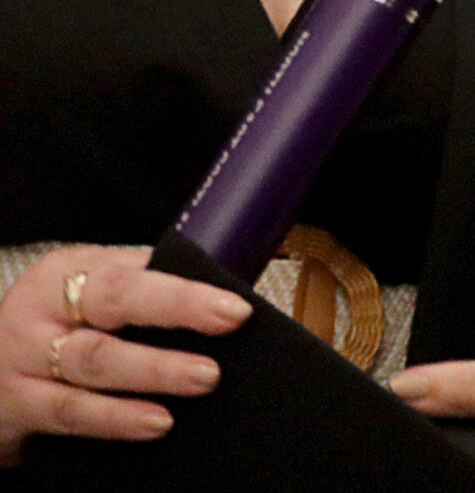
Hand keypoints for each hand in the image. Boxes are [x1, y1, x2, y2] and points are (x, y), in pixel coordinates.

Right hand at [0, 245, 248, 464]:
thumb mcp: (81, 300)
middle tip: (227, 329)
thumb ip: (138, 291)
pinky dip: (117, 418)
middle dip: (176, 314)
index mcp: (67, 272)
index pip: (132, 274)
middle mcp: (42, 308)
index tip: (233, 309)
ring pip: (96, 360)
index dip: (183, 291)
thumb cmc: (49, 331)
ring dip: (154, 371)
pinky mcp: (15, 403)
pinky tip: (156, 422)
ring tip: (203, 379)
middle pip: (113, 304)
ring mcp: (24, 356)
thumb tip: (219, 296)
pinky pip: (71, 411)